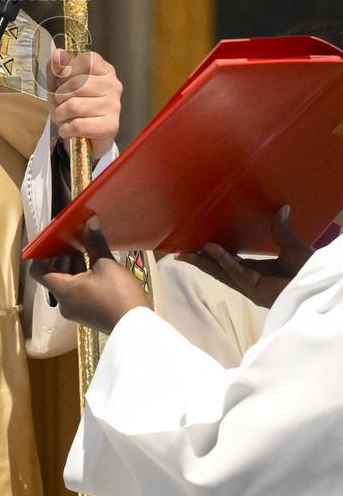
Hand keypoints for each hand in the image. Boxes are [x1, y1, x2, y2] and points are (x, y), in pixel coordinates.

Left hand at [31, 217, 147, 333]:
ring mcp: (75, 310)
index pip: (38, 270)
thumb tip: (90, 219)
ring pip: (65, 283)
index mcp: (63, 290)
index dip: (42, 254)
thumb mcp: (106, 264)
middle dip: (62, 256)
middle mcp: (64, 302)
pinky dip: (80, 278)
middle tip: (75, 240)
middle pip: (52, 275)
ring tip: (87, 250)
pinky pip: (75, 292)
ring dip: (72, 266)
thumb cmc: (117, 294)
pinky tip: (95, 267)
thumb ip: (94, 242)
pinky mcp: (86, 314)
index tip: (54, 240)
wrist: (135, 327)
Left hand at [46, 49, 121, 159]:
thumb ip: (57, 68)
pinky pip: (78, 125)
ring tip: (63, 118)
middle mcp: (113, 85)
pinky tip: (68, 130)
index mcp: (104, 70)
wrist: (85, 138)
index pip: (87, 59)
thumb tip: (58, 53)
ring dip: (60, 115)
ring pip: (75, 106)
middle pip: (77, 84)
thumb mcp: (60, 85)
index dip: (68, 70)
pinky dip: (66, 129)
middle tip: (61, 104)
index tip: (63, 81)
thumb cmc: (73, 106)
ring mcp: (114, 106)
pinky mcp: (111, 126)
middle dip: (60, 97)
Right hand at [176, 205, 312, 308]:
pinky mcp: (254, 287)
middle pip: (217, 269)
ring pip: (220, 271)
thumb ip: (281, 229)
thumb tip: (283, 208)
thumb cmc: (310, 270)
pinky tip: (209, 248)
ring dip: (202, 261)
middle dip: (198, 260)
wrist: (317, 285)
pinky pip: (234, 270)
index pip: (229, 262)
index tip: (197, 244)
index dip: (212, 254)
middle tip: (177, 251)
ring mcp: (250, 285)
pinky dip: (221, 259)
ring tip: (182, 252)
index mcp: (257, 272)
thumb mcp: (292, 246)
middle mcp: (250, 279)